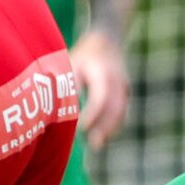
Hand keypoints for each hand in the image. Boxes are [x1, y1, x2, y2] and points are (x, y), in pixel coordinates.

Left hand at [69, 30, 130, 149]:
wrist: (108, 39)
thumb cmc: (84, 54)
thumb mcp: (72, 63)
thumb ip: (69, 83)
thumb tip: (59, 106)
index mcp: (102, 72)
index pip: (101, 97)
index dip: (92, 114)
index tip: (80, 127)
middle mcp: (117, 80)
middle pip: (115, 108)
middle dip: (105, 127)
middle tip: (94, 145)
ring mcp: (124, 87)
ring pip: (121, 112)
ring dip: (110, 129)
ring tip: (97, 145)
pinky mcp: (125, 93)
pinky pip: (122, 112)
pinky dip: (114, 125)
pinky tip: (103, 137)